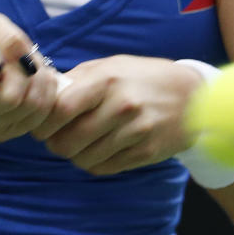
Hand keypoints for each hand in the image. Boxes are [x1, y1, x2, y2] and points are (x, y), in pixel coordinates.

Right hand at [0, 13, 61, 142]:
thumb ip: (5, 37)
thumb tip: (21, 54)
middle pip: (8, 100)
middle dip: (23, 72)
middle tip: (23, 58)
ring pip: (31, 106)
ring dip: (40, 79)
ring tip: (31, 65)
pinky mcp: (10, 133)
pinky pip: (42, 115)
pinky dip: (46, 92)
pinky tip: (37, 80)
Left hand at [33, 55, 201, 173]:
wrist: (193, 95)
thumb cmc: (142, 77)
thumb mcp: (110, 66)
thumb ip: (77, 79)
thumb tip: (45, 93)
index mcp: (107, 81)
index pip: (62, 109)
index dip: (44, 122)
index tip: (39, 124)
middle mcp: (122, 107)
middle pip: (69, 140)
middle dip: (54, 143)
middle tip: (53, 138)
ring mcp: (136, 132)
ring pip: (85, 158)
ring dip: (72, 155)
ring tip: (74, 144)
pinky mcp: (147, 153)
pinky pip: (105, 168)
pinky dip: (92, 163)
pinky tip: (94, 151)